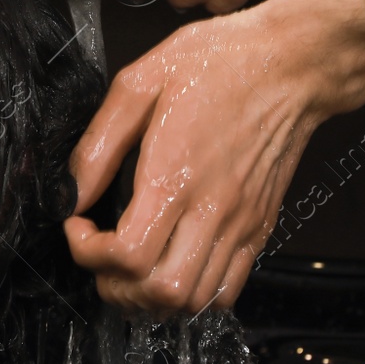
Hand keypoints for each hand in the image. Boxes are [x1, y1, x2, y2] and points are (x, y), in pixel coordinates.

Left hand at [64, 0, 364, 314]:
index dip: (89, 254)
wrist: (290, 63)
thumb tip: (74, 192)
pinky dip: (193, 295)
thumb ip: (99, 144)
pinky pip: (228, 290)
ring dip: (151, 297)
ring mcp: (240, 223)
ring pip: (193, 300)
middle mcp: (210, 209)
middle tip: (102, 254)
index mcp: (174, 175)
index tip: (79, 227)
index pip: (128, 255)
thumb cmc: (219, 63)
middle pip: (160, 293)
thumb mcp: (139, 82)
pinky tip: (173, 263)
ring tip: (133, 266)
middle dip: (117, 286)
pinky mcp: (259, 227)